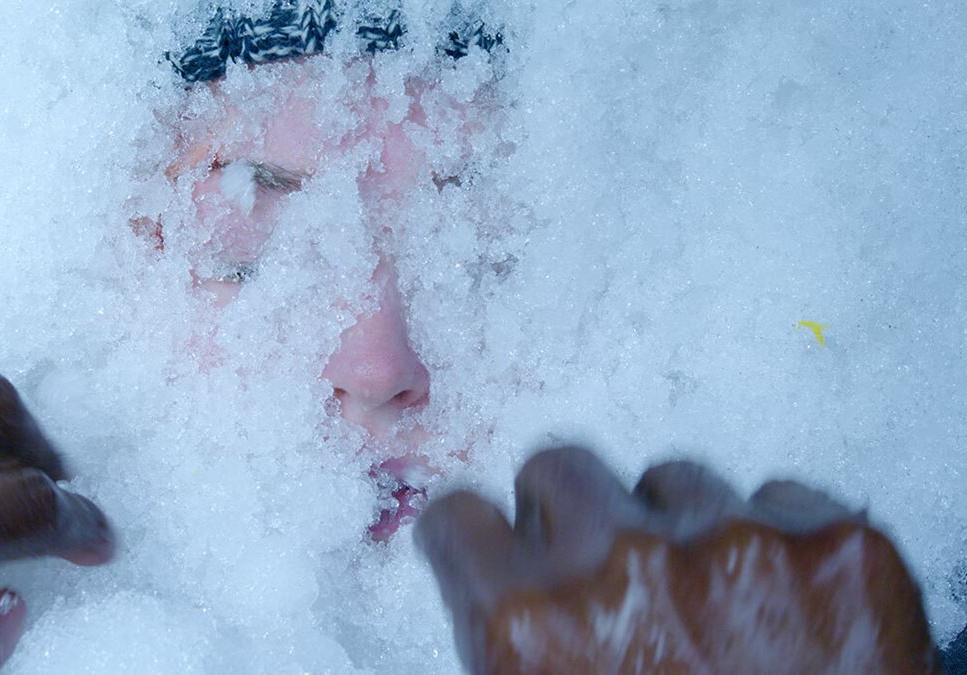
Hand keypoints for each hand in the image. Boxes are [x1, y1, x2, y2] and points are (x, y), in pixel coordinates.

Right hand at [416, 446, 939, 673]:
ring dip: (676, 531)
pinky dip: (774, 544)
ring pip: (674, 479)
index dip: (474, 538)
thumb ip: (511, 647)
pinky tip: (782, 611)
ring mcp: (739, 545)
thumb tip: (502, 598)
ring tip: (708, 608)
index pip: (460, 516)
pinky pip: (779, 500)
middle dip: (571, 513)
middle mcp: (625, 566)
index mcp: (534, 629)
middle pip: (561, 467)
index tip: (491, 542)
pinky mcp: (838, 546)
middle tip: (604, 569)